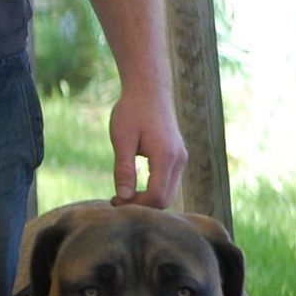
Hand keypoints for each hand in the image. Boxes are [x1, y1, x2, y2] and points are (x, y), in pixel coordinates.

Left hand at [107, 83, 186, 207]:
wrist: (148, 89)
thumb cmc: (131, 111)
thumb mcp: (122, 140)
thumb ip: (124, 169)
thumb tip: (123, 197)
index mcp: (166, 157)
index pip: (157, 196)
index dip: (136, 205)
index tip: (114, 202)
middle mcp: (179, 160)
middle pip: (166, 198)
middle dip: (142, 205)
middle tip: (116, 200)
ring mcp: (181, 158)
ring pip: (169, 192)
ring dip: (148, 198)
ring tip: (122, 194)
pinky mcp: (177, 156)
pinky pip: (168, 181)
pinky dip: (154, 189)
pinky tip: (133, 186)